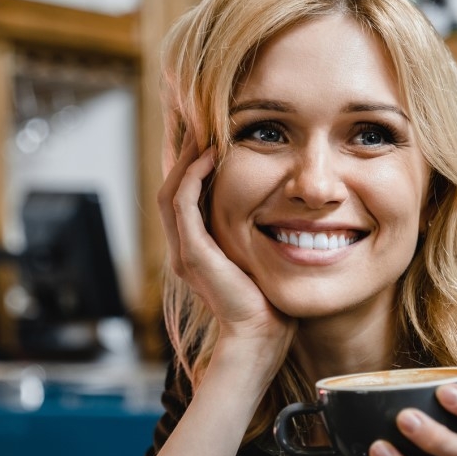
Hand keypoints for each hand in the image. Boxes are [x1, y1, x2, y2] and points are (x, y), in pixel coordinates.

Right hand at [157, 131, 295, 352]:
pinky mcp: (194, 254)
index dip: (192, 165)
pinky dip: (193, 177)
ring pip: (171, 191)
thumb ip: (260, 236)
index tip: (209, 135)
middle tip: (196, 119)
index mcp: (197, 250)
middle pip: (171, 187)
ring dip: (184, 158)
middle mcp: (184, 249)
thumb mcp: (262, 259)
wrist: (260, 336)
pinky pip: (183, 205)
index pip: (185, 196)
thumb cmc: (269, 303)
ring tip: (200, 129)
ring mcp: (185, 252)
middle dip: (182, 153)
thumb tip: (285, 211)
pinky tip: (209, 156)